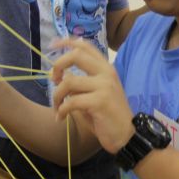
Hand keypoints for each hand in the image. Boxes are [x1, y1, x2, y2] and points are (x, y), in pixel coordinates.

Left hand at [49, 38, 134, 154]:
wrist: (126, 136)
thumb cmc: (108, 116)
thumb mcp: (96, 94)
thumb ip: (81, 82)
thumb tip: (60, 75)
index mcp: (106, 68)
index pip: (86, 46)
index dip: (67, 42)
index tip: (52, 45)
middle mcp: (106, 73)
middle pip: (75, 56)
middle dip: (57, 66)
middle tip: (53, 80)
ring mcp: (104, 86)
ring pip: (68, 82)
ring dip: (57, 96)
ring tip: (57, 107)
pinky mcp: (100, 101)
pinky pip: (71, 101)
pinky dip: (61, 110)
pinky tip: (61, 117)